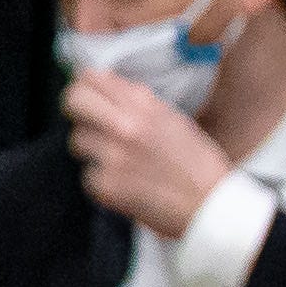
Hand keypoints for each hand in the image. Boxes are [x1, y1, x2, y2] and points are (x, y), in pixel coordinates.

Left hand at [63, 68, 235, 240]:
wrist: (212, 208)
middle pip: (73, 102)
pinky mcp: (105, 185)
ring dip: (95, 149)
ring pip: (79, 141)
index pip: (90, 78)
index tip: (89, 93)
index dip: (86, 86)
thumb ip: (139, 101)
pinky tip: (129, 184)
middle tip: (90, 123)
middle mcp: (125, 126)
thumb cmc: (198, 166)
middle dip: (79, 110)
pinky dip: (105, 180)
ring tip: (121, 161)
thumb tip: (107, 83)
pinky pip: (89, 175)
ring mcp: (112, 156)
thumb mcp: (175, 121)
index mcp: (144, 106)